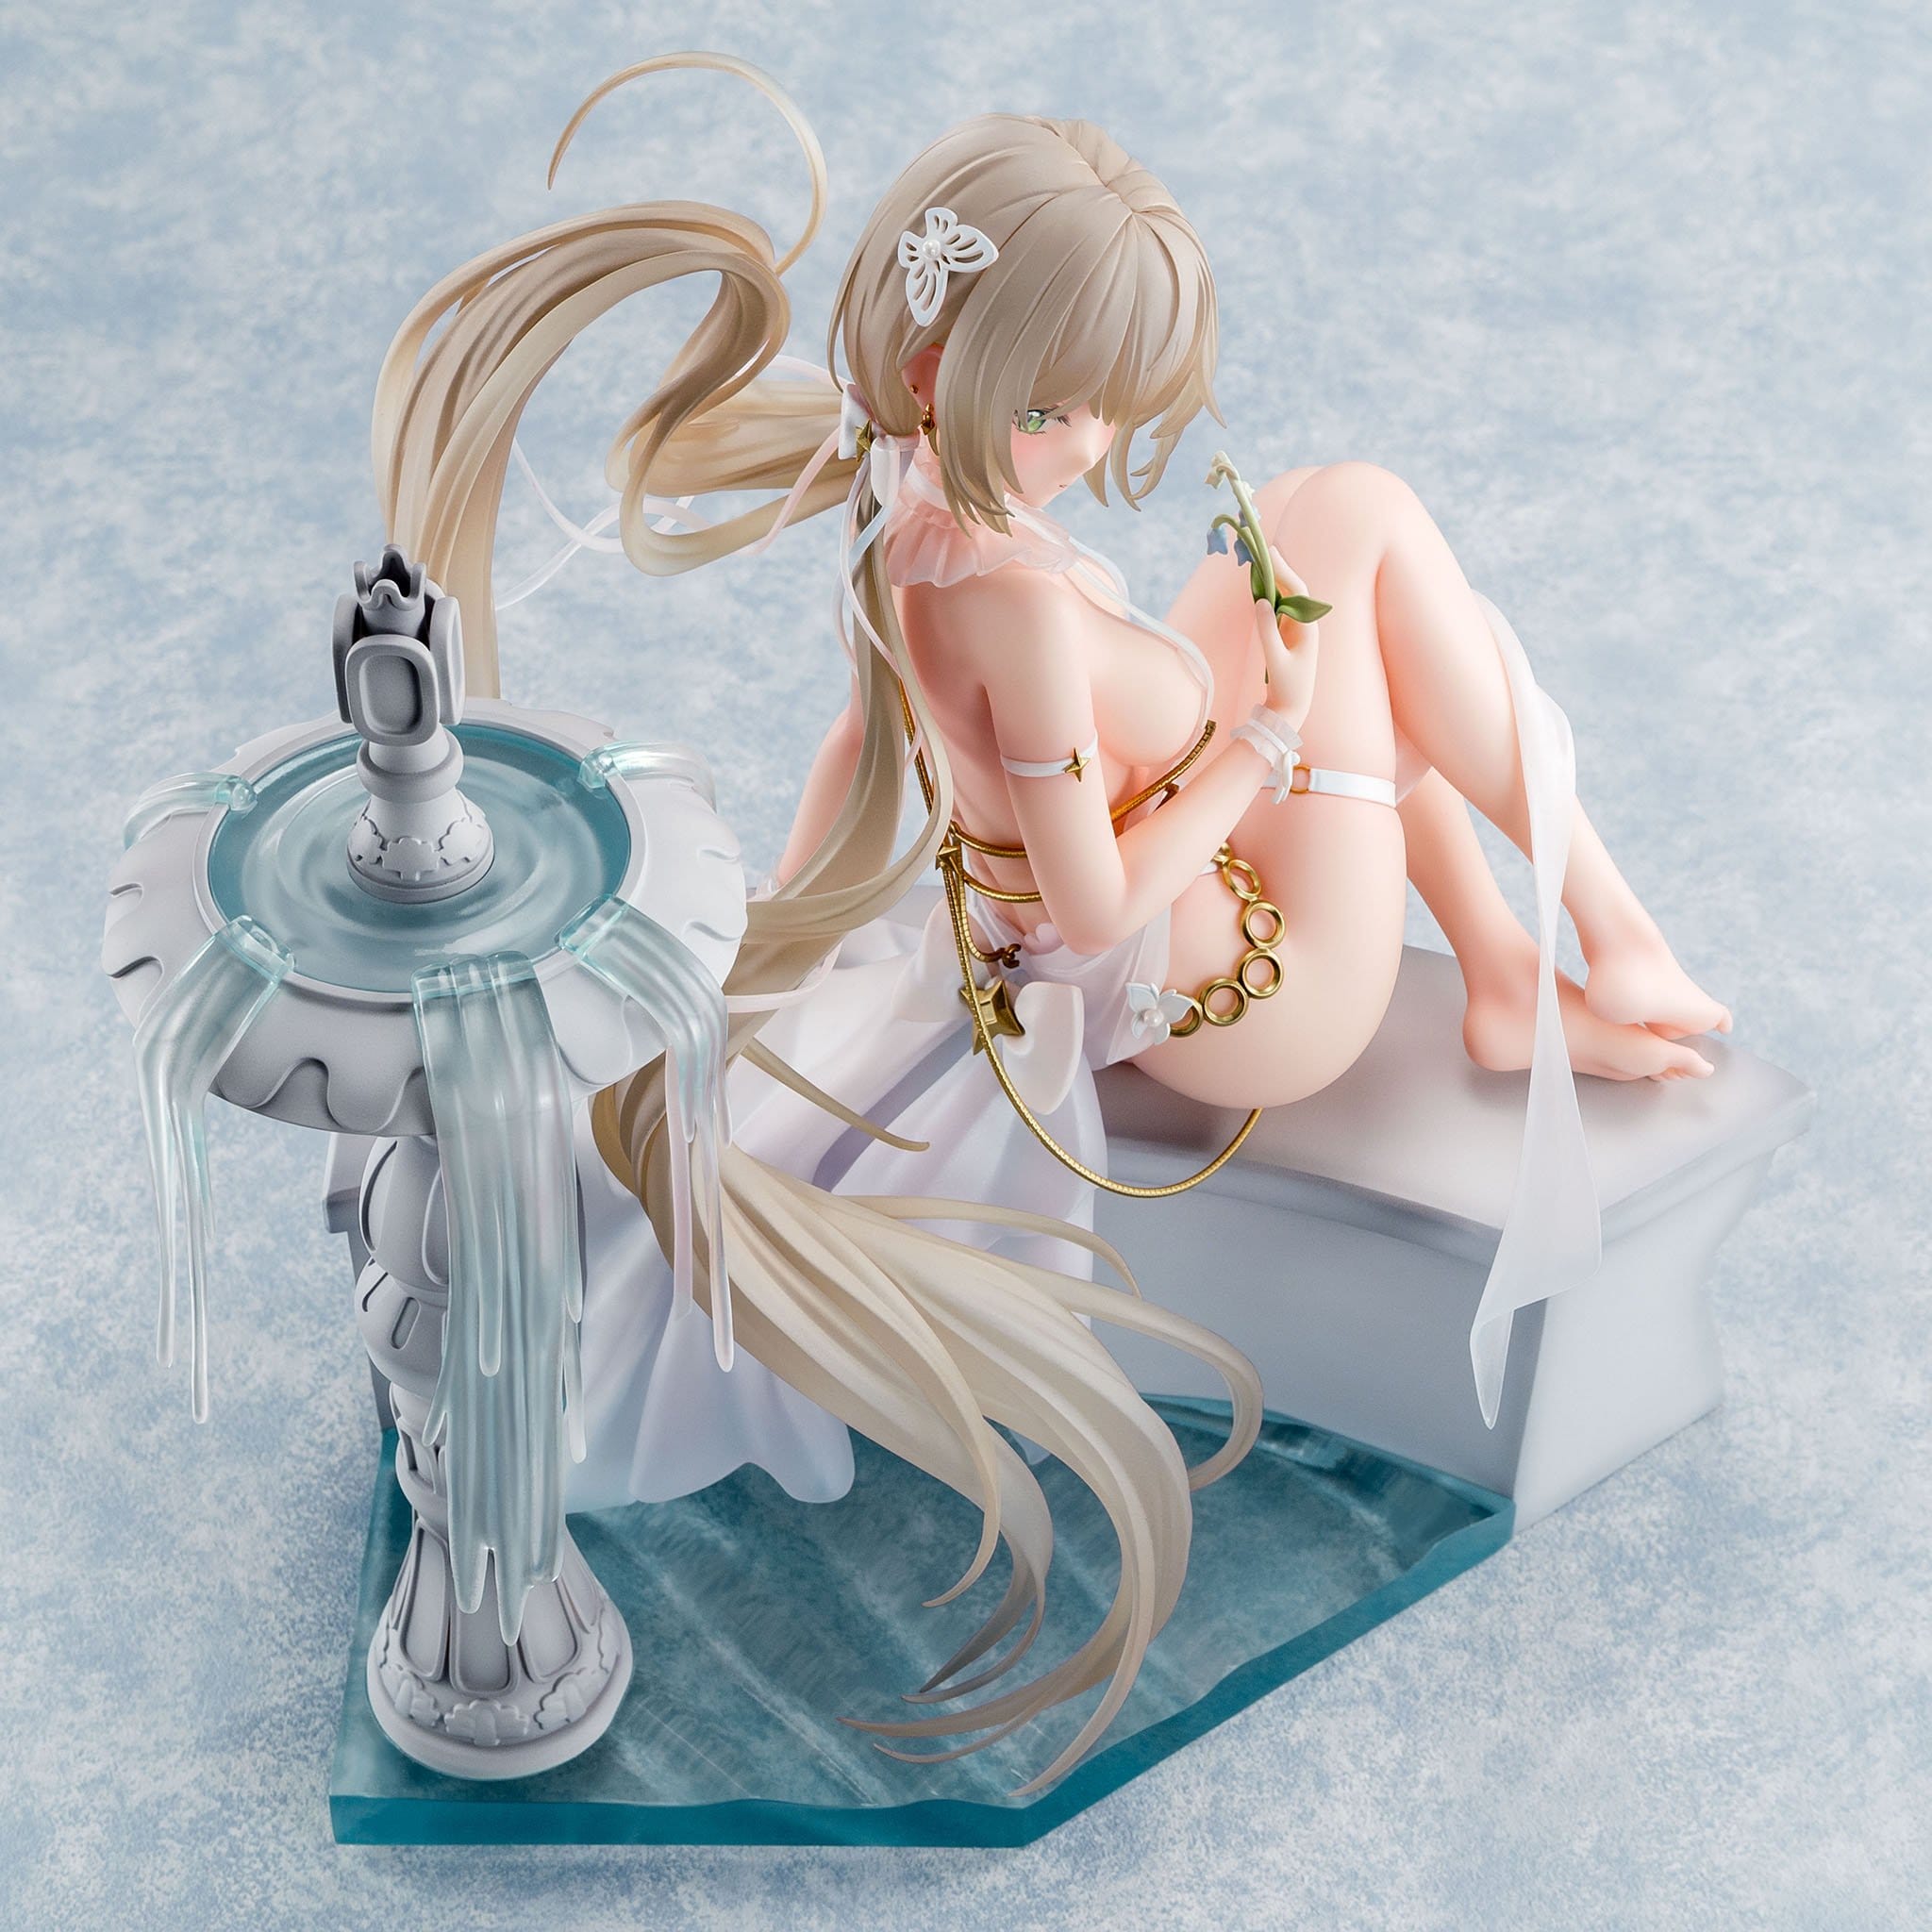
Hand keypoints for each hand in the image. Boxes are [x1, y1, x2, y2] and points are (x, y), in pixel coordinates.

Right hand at [1254, 545, 1319, 729]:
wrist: (1291, 709)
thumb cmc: (1287, 688)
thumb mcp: (1275, 660)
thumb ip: (1267, 631)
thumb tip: (1260, 602)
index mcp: (1307, 628)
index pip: (1297, 590)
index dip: (1284, 570)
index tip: (1271, 553)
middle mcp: (1304, 624)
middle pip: (1293, 588)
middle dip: (1279, 567)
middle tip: (1263, 547)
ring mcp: (1295, 629)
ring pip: (1285, 597)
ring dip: (1273, 578)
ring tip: (1260, 560)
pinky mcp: (1286, 635)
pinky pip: (1278, 608)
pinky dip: (1268, 594)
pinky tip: (1259, 584)